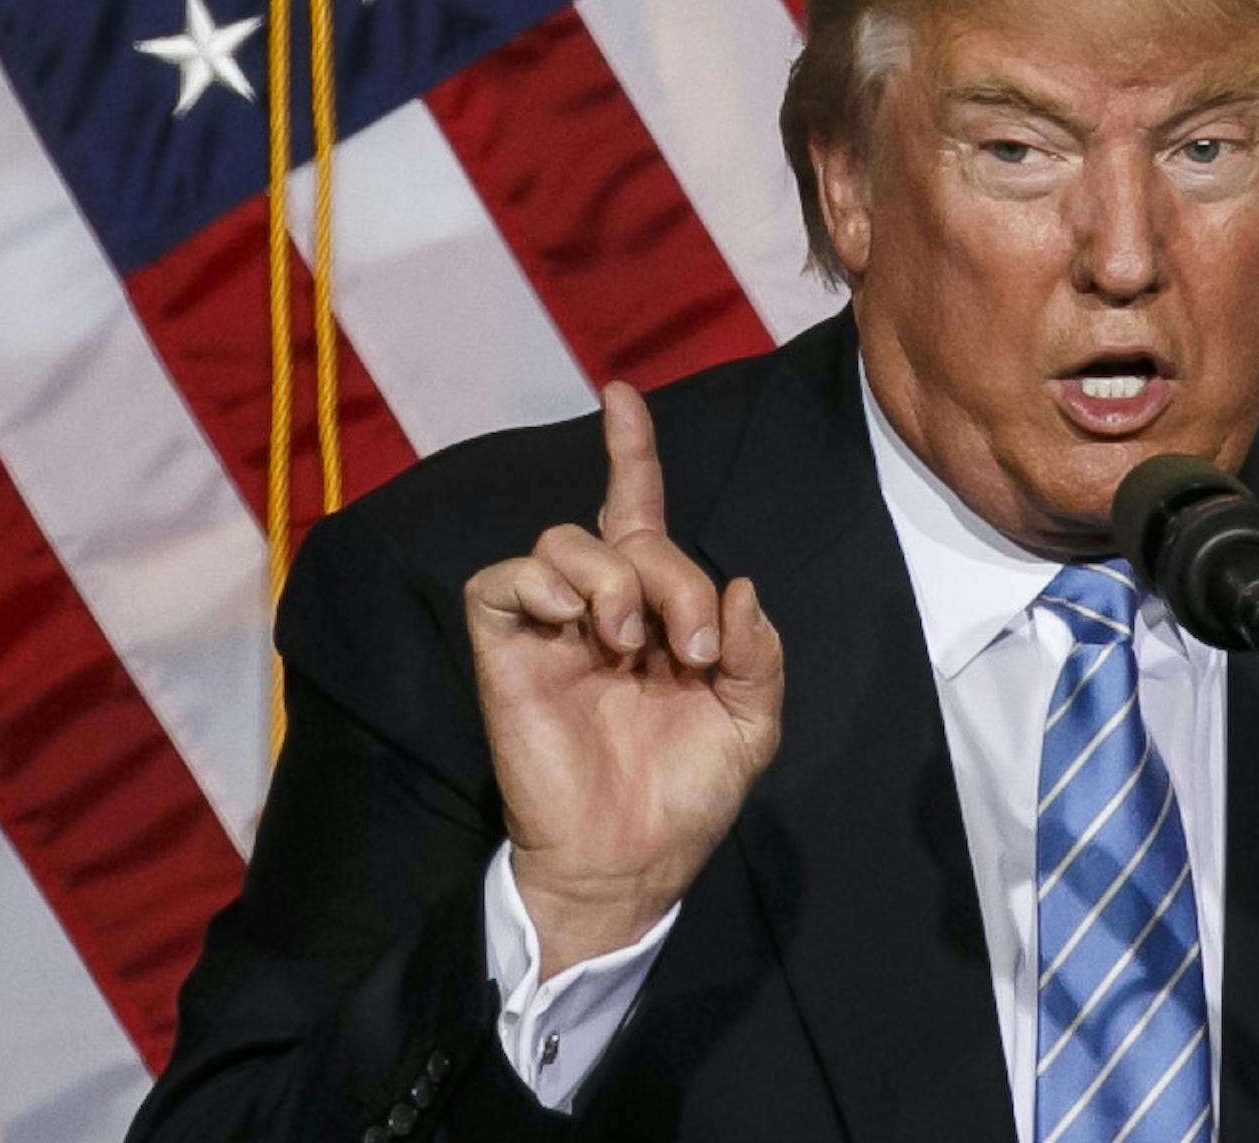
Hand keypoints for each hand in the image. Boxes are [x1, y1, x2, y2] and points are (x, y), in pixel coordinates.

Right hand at [463, 381, 782, 976]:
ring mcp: (550, 629)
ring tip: (632, 643)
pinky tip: (577, 623)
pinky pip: (502, 581)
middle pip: (626, 533)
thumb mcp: (750, 722)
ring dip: (612, 578)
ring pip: (563, 541)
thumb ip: (756, 653)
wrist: (633, 861)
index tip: (622, 396)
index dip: (631, 453)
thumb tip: (740, 588)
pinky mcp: (506, 653)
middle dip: (672, 576)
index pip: (638, 512)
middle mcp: (601, 609)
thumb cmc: (688, 794)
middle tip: (689, 649)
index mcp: (658, 614)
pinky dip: (541, 583)